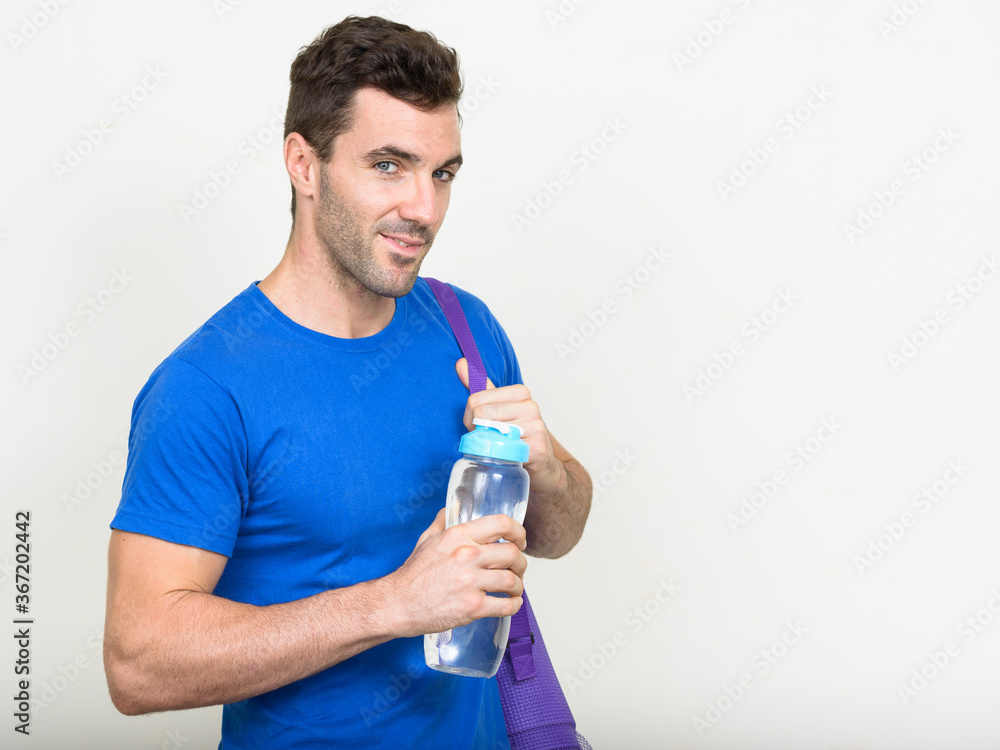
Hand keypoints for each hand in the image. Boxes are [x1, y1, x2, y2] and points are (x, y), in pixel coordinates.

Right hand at [384, 508, 527, 636]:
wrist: (398, 604)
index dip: (518, 532)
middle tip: (518, 568)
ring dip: (518, 586)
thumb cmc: (412, 575)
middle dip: (520, 563)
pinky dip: (513, 606)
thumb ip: (443, 523)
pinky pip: (506, 606)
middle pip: (512, 554)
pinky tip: (511, 603)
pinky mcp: (473, 607)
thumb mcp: (427, 540)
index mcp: (459, 536)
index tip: (520, 540)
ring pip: (512, 580)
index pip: (501, 524)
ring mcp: (471, 582)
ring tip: (514, 588)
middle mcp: (468, 555)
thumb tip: (451, 509)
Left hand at [455, 358, 568, 497]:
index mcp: (520, 392)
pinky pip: (503, 450)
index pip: (475, 399)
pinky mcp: (537, 447)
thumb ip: (480, 386)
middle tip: (491, 439)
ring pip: (490, 432)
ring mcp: (535, 426)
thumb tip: (461, 362)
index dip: (470, 417)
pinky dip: (498, 456)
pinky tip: (508, 456)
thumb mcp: (498, 407)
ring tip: (500, 446)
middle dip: (478, 431)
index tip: (480, 425)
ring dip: (488, 444)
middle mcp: (530, 406)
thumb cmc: (516, 434)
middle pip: (481, 414)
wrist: (541, 464)